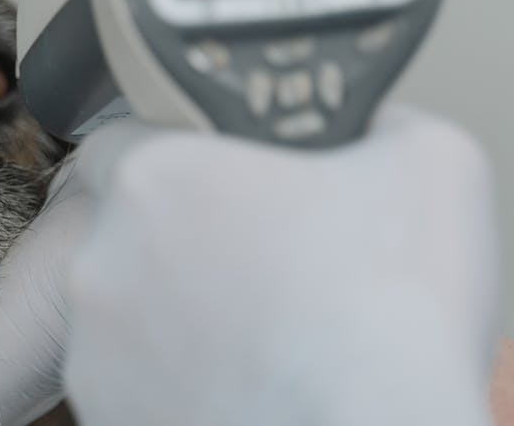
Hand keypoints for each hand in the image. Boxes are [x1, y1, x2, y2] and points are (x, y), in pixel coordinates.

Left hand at [65, 105, 502, 425]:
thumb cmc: (395, 312)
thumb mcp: (425, 163)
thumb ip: (369, 120)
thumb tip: (363, 124)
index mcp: (156, 175)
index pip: (121, 139)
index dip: (169, 159)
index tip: (212, 182)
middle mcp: (102, 253)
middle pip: (111, 224)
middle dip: (163, 235)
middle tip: (237, 259)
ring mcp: (94, 338)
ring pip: (112, 302)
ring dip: (159, 305)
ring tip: (238, 326)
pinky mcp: (101, 403)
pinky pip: (122, 372)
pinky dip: (160, 371)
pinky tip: (226, 374)